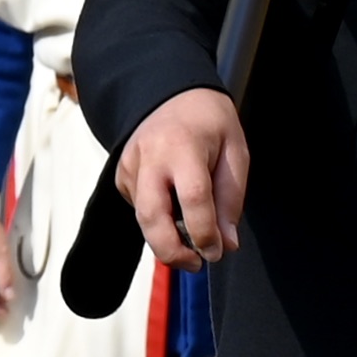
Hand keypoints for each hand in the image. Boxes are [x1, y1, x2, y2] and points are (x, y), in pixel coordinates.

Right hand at [116, 88, 248, 270]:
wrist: (169, 92)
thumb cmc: (208, 121)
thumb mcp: (235, 151)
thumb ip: (231, 198)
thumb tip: (227, 245)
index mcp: (182, 146)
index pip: (193, 199)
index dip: (204, 233)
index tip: (217, 252)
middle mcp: (149, 157)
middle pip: (151, 217)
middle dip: (172, 251)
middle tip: (196, 264)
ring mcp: (129, 167)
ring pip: (143, 219)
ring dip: (167, 239)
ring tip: (192, 240)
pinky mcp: (121, 176)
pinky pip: (139, 210)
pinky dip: (159, 221)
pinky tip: (175, 208)